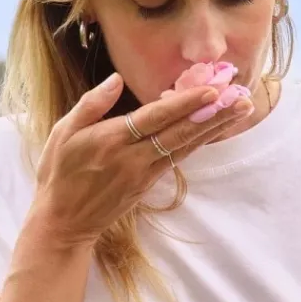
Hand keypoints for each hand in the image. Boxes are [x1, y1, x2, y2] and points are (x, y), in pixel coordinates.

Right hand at [30, 72, 253, 249]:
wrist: (64, 221)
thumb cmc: (59, 173)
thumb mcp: (62, 133)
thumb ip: (91, 104)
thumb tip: (117, 80)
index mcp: (111, 140)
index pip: (156, 117)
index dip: (186, 104)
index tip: (212, 90)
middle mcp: (133, 158)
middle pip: (180, 133)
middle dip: (213, 115)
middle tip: (241, 98)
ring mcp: (144, 174)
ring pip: (185, 147)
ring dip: (214, 128)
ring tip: (239, 111)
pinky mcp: (148, 185)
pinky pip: (178, 159)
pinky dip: (197, 143)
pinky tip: (213, 131)